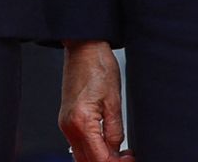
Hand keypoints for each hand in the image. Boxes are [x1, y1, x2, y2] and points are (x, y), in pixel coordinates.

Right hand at [58, 40, 130, 161]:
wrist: (84, 47)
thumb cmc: (98, 67)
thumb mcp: (115, 102)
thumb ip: (115, 132)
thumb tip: (117, 151)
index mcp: (82, 122)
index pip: (100, 160)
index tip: (132, 159)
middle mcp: (68, 126)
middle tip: (128, 158)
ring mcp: (65, 123)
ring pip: (81, 156)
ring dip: (100, 159)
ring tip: (121, 153)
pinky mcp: (67, 118)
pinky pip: (78, 144)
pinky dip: (93, 150)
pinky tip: (108, 145)